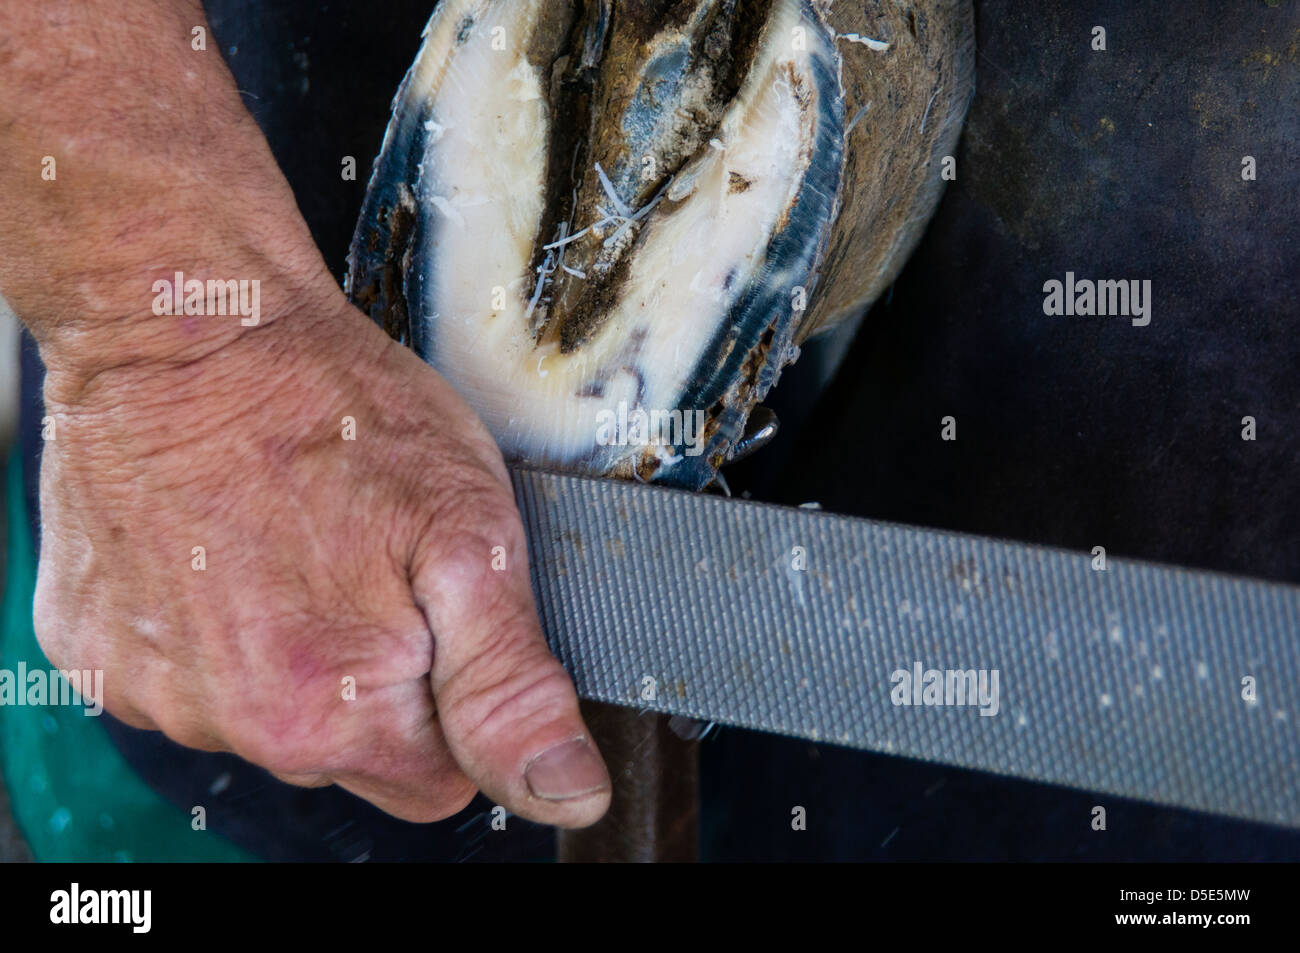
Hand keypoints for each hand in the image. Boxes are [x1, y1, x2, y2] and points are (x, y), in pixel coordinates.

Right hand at [32, 295, 611, 825]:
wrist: (187, 325)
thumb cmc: (334, 409)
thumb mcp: (468, 536)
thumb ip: (511, 682)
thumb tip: (568, 790)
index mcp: (325, 711)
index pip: (441, 779)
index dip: (458, 700)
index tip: (439, 614)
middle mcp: (226, 723)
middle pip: (353, 755)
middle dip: (381, 677)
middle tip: (373, 564)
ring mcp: (149, 689)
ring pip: (268, 718)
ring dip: (294, 652)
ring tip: (297, 543)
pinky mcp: (94, 649)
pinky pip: (187, 679)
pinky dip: (216, 631)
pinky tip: (230, 551)